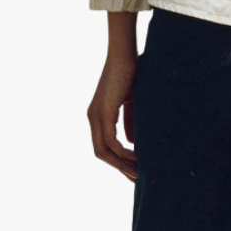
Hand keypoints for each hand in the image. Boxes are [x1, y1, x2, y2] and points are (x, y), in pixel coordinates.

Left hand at [86, 50, 138, 182]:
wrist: (124, 53)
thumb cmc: (131, 71)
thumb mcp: (132, 101)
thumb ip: (130, 121)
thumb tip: (131, 142)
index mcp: (97, 114)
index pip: (103, 145)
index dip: (116, 160)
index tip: (133, 168)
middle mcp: (92, 117)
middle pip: (101, 153)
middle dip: (118, 167)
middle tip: (135, 178)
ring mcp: (96, 116)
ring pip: (103, 151)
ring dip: (120, 164)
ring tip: (137, 172)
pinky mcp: (103, 112)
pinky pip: (110, 141)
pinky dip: (122, 152)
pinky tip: (137, 155)